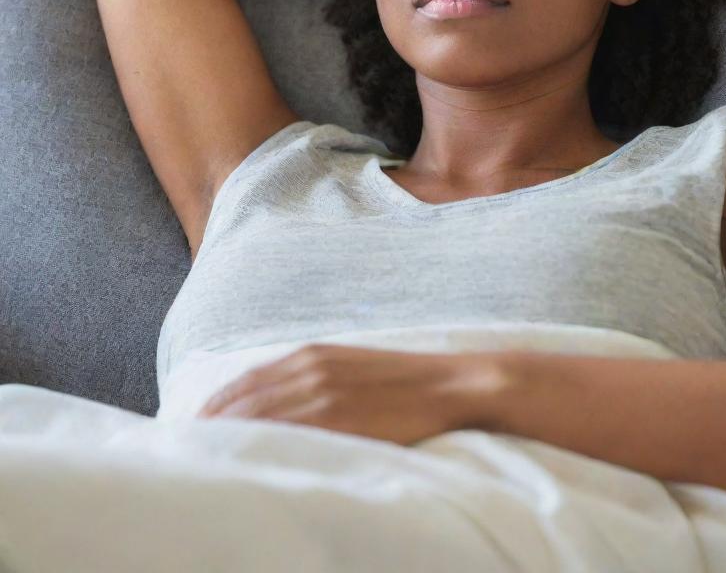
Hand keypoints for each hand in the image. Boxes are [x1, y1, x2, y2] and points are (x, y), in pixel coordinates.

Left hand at [195, 342, 506, 444]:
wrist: (451, 385)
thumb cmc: (404, 381)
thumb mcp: (351, 367)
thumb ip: (312, 380)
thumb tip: (277, 405)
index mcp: (310, 354)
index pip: (241, 385)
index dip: (209, 410)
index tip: (187, 433)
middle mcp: (308, 369)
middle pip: (237, 403)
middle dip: (204, 429)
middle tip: (177, 456)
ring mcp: (322, 394)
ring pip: (253, 419)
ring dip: (220, 441)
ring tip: (195, 466)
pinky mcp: (339, 418)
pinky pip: (284, 434)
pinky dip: (255, 447)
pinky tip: (237, 465)